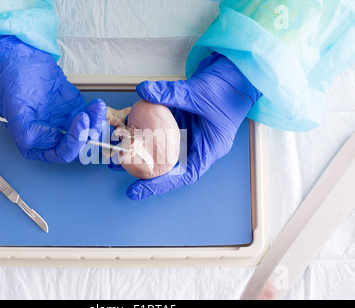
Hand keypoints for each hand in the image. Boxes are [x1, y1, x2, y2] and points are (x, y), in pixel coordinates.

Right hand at [0, 36, 106, 162]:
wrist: (20, 60)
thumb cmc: (13, 84)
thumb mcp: (15, 111)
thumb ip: (31, 133)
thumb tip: (54, 140)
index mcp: (34, 144)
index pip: (60, 153)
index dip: (72, 143)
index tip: (78, 123)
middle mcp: (52, 137)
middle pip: (78, 146)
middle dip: (85, 133)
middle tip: (86, 117)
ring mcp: (65, 124)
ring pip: (87, 132)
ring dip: (95, 123)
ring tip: (97, 108)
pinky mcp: (74, 110)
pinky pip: (91, 117)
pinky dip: (97, 113)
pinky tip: (97, 105)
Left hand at [126, 53, 261, 199]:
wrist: (237, 69)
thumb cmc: (230, 87)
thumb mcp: (200, 92)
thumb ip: (172, 93)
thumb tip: (144, 91)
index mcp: (209, 147)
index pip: (184, 174)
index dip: (160, 185)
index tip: (137, 190)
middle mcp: (198, 142)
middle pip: (169, 162)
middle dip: (143, 167)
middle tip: (119, 166)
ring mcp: (189, 130)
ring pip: (162, 145)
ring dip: (141, 146)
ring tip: (117, 148)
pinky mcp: (182, 118)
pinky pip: (161, 126)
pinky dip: (146, 126)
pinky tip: (129, 125)